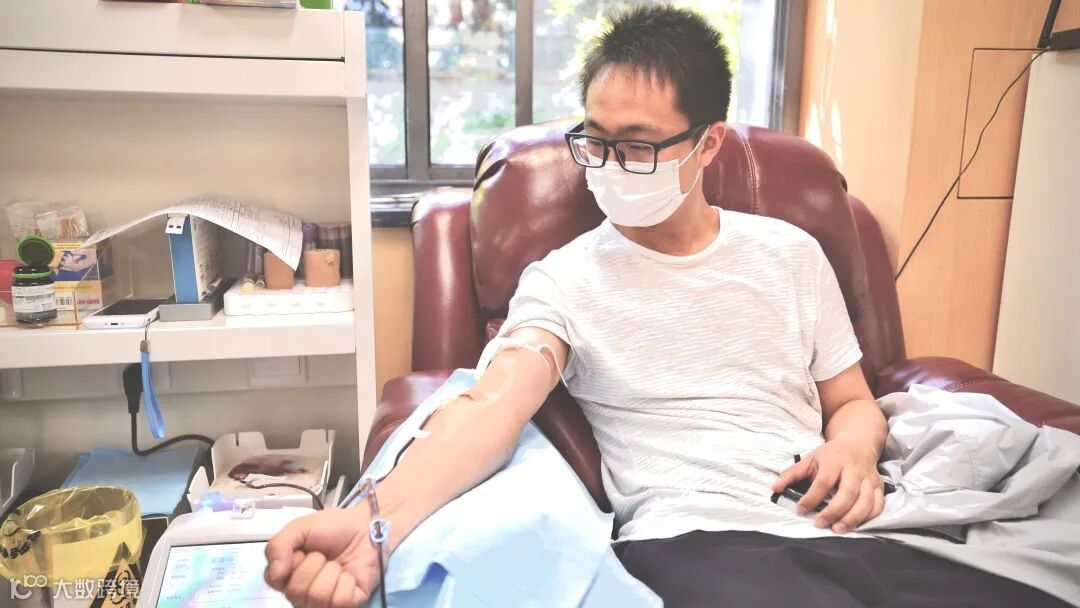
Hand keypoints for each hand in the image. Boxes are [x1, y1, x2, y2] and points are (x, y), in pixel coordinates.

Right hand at [264, 506, 380, 607]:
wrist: (364, 527)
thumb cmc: (332, 528)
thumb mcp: (299, 528)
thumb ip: (278, 546)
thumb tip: (275, 574)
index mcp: (286, 577)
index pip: (275, 580)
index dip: (292, 561)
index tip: (303, 550)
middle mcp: (301, 594)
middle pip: (296, 592)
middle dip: (314, 564)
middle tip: (324, 555)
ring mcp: (323, 602)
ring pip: (318, 598)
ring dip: (331, 572)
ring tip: (337, 564)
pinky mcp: (346, 605)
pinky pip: (340, 601)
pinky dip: (347, 582)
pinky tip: (349, 575)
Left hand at [772, 436, 884, 533]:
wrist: (860, 442)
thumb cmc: (832, 454)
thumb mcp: (810, 459)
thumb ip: (792, 474)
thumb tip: (774, 489)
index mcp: (835, 460)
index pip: (823, 482)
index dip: (811, 498)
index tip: (800, 510)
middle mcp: (855, 469)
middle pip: (847, 493)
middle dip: (834, 511)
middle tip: (820, 524)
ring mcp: (869, 479)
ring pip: (866, 501)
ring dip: (852, 518)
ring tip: (838, 530)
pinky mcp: (880, 486)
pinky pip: (878, 505)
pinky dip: (869, 517)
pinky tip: (856, 526)